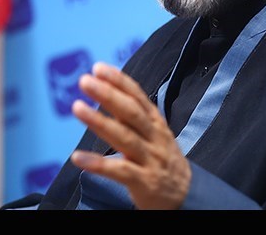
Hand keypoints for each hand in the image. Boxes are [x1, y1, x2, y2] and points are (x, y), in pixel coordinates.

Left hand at [70, 62, 190, 209]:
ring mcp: (150, 159)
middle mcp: (154, 137)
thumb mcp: (155, 134)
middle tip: (85, 81)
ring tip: (77, 107)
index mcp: (156, 123)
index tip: (99, 68)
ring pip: (124, 137)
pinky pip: (119, 171)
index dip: (119, 81)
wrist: (187, 196)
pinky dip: (97, 164)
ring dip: (99, 121)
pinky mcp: (144, 182)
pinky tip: (77, 157)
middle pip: (130, 112)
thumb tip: (107, 90)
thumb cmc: (163, 160)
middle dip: (108, 94)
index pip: (137, 97)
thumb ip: (134, 116)